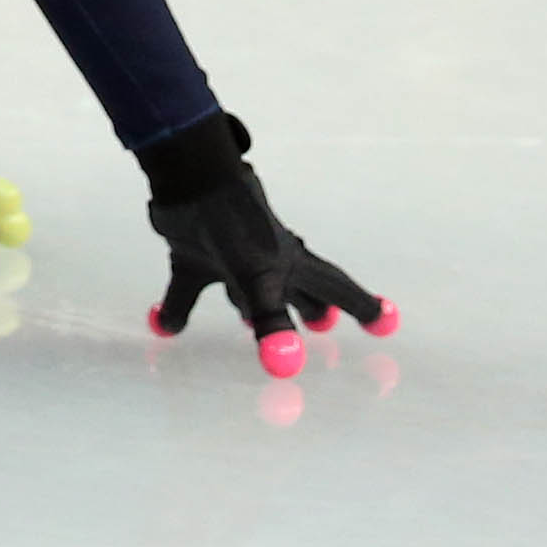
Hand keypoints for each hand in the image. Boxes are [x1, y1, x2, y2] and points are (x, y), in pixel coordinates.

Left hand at [140, 113, 394, 377]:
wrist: (187, 181)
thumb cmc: (232, 224)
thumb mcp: (257, 278)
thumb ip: (271, 320)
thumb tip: (287, 366)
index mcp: (292, 265)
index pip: (337, 290)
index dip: (362, 307)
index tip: (386, 322)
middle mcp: (266, 262)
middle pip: (296, 291)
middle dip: (311, 308)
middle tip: (323, 325)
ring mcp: (229, 258)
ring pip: (244, 291)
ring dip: (250, 309)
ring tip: (249, 321)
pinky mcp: (192, 255)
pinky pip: (184, 291)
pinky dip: (172, 311)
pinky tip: (161, 325)